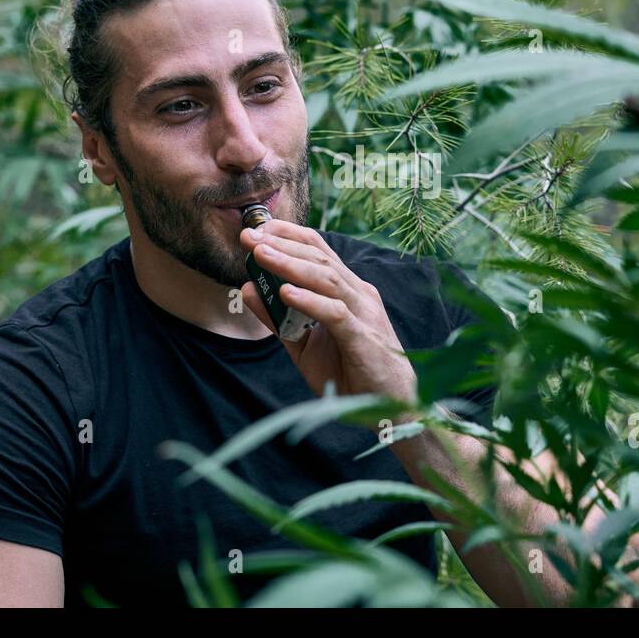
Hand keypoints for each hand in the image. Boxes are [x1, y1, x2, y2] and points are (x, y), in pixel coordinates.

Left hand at [238, 219, 416, 405]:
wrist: (390, 407)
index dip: (288, 236)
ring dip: (291, 265)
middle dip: (282, 244)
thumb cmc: (352, 373)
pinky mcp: (363, 337)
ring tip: (261, 255)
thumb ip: (277, 318)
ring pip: (326, 279)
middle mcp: (358, 294)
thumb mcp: (303, 344)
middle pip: (319, 258)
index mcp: (348, 291)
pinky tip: (286, 292)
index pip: (318, 251)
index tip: (257, 229)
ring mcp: (363, 313)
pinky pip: (334, 313)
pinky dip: (310, 301)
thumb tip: (248, 289)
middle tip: (250, 237)